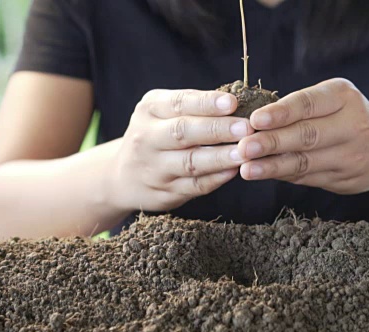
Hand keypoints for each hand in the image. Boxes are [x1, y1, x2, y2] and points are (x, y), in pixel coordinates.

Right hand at [106, 89, 253, 211]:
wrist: (122, 175)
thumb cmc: (156, 134)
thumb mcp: (162, 111)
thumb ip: (193, 106)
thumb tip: (237, 103)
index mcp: (149, 110)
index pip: (178, 103)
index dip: (206, 103)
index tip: (232, 103)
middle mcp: (147, 138)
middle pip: (183, 133)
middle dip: (217, 130)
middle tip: (246, 128)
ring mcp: (154, 168)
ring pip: (190, 162)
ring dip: (220, 157)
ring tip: (245, 152)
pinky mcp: (164, 192)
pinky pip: (193, 185)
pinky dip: (215, 178)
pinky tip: (234, 171)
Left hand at [237, 78, 368, 194]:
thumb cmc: (346, 117)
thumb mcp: (333, 100)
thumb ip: (300, 107)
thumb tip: (252, 120)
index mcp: (345, 97)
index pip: (309, 104)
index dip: (281, 113)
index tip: (256, 119)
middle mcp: (353, 125)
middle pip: (307, 135)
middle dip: (272, 142)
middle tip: (243, 147)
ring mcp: (351, 156)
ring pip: (305, 161)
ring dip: (272, 166)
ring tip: (246, 168)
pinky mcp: (345, 180)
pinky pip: (307, 177)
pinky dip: (282, 175)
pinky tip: (262, 174)